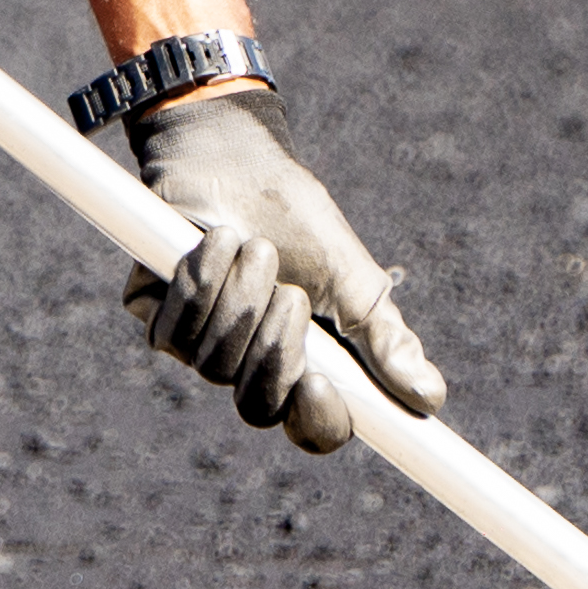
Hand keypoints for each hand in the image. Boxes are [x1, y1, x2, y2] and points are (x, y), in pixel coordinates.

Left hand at [123, 86, 440, 452]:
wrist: (235, 159)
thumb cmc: (299, 220)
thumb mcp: (353, 278)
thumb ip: (385, 339)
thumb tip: (430, 396)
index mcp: (305, 367)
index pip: (312, 428)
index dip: (317, 421)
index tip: (320, 382)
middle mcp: (251, 368)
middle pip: (258, 407)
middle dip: (275, 347)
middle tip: (290, 293)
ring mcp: (201, 345)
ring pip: (213, 365)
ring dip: (240, 298)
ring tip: (254, 246)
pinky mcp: (157, 316)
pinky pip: (170, 335)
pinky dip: (199, 285)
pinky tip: (212, 245)